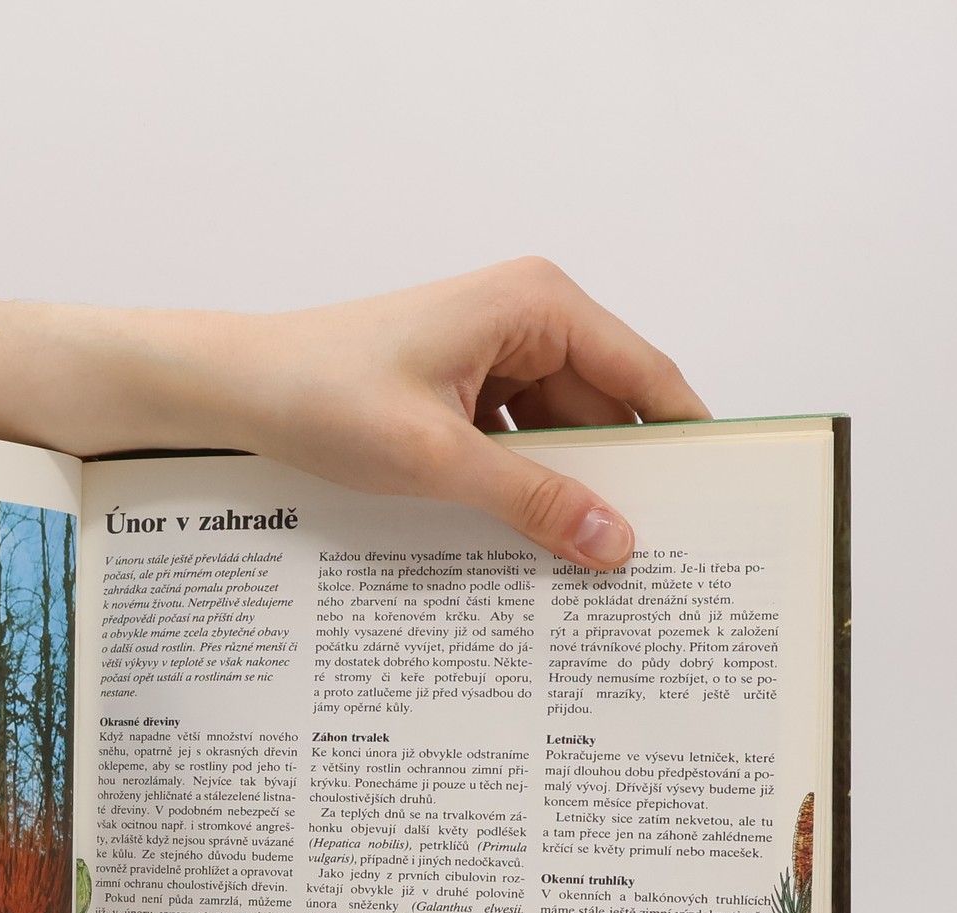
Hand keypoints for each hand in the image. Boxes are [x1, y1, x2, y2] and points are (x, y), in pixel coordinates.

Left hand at [219, 256, 708, 568]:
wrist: (237, 389)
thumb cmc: (324, 396)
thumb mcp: (437, 459)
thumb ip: (531, 501)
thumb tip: (614, 542)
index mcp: (539, 305)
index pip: (646, 375)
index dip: (686, 439)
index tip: (719, 502)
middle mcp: (530, 317)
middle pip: (606, 411)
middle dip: (622, 479)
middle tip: (653, 559)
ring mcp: (497, 352)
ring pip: (561, 435)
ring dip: (568, 490)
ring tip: (593, 562)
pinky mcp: (465, 387)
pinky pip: (519, 442)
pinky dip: (526, 486)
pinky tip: (533, 540)